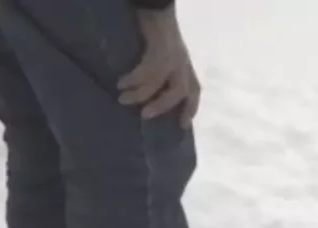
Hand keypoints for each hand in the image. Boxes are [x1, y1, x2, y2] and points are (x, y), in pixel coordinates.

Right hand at [117, 7, 200, 128]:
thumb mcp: (162, 55)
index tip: (183, 125)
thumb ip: (160, 73)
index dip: (191, 108)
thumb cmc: (154, 32)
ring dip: (142, 94)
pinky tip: (122, 82)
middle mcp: (182, 62)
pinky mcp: (161, 46)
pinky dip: (135, 78)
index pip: (195, 90)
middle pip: (181, 91)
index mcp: (185, 66)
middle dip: (164, 106)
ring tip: (123, 99)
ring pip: (161, 81)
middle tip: (145, 115)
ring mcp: (173, 54)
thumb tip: (145, 95)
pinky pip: (148, 68)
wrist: (154, 7)